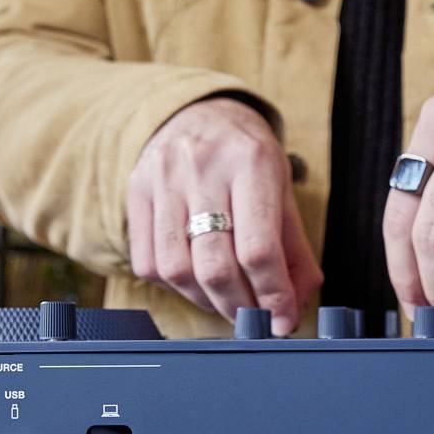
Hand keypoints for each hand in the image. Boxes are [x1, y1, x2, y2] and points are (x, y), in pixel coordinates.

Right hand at [127, 96, 321, 333]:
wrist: (199, 112)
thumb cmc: (247, 156)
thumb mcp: (282, 189)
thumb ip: (294, 248)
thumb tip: (297, 304)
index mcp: (251, 162)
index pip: (258, 249)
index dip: (272, 295)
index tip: (282, 321)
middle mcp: (203, 167)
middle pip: (215, 266)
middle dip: (239, 306)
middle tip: (255, 318)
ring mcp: (163, 179)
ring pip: (177, 269)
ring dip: (206, 301)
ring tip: (226, 301)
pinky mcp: (136, 192)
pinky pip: (148, 262)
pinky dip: (175, 286)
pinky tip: (195, 280)